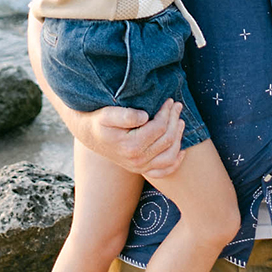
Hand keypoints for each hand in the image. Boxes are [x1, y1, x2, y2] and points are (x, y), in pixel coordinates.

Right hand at [71, 100, 186, 178]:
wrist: (91, 135)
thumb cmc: (100, 121)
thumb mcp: (107, 114)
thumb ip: (125, 115)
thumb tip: (145, 116)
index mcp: (130, 146)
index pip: (159, 128)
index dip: (167, 112)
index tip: (168, 100)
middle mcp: (137, 160)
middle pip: (167, 140)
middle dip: (175, 120)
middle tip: (177, 105)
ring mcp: (140, 167)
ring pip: (170, 155)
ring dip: (178, 137)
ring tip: (180, 121)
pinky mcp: (142, 170)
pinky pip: (164, 171)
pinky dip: (176, 162)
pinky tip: (181, 150)